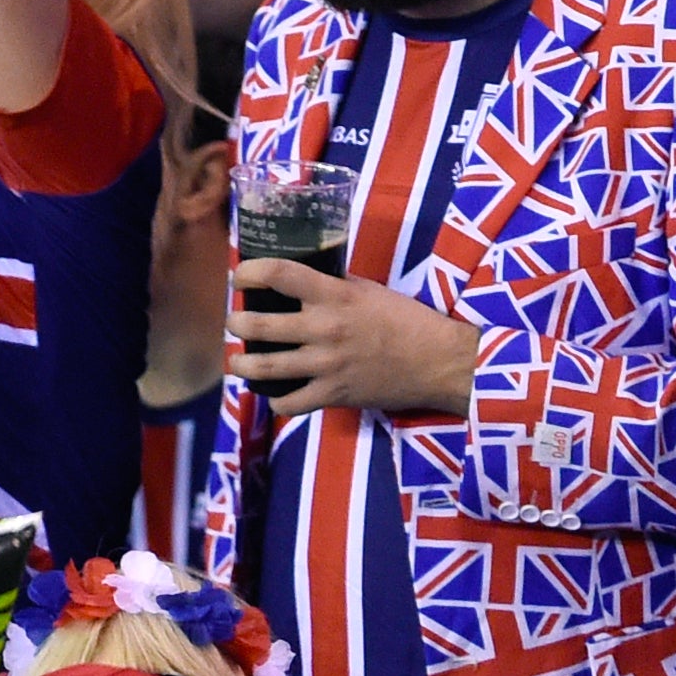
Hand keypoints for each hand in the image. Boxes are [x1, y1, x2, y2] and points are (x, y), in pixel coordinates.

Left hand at [233, 260, 480, 420]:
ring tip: (238, 361)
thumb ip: (334, 286)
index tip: (240, 275)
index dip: (250, 272)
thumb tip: (302, 280)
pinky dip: (276, 401)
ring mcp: (326, 364)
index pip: (280, 274)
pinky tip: (275, 394)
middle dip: (236, 322)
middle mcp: (325, 328)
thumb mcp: (370, 291)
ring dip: (241, 364)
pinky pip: (289, 403)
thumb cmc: (407, 320)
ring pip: (264, 367)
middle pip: (258, 325)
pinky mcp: (333, 394)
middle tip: (235, 322)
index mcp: (336, 296)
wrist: (439, 361)